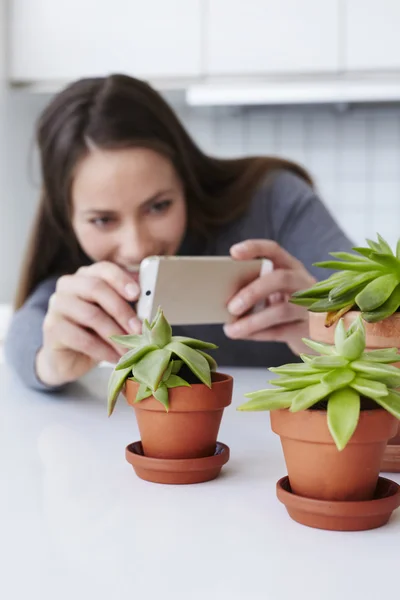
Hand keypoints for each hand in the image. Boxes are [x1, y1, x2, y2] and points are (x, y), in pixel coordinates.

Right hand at [36, 262, 141, 386]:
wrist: (68, 358)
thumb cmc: (95, 332)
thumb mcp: (113, 315)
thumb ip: (127, 304)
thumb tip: (149, 301)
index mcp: (85, 276)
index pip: (103, 269)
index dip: (121, 279)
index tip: (138, 294)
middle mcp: (68, 286)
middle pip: (96, 288)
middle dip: (122, 310)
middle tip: (139, 329)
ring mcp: (57, 306)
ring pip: (91, 315)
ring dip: (115, 334)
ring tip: (131, 349)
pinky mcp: (52, 328)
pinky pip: (82, 338)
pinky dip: (103, 350)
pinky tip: (115, 358)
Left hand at [223, 239, 315, 354]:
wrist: (321, 333)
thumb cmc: (288, 308)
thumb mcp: (276, 292)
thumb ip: (256, 288)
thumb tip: (224, 298)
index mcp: (292, 267)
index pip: (274, 250)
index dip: (255, 248)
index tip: (233, 253)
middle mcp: (304, 283)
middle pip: (281, 279)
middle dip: (252, 292)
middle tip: (230, 307)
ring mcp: (310, 307)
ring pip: (282, 310)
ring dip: (252, 321)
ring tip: (231, 329)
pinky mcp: (309, 330)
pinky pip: (281, 331)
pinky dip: (258, 334)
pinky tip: (243, 334)